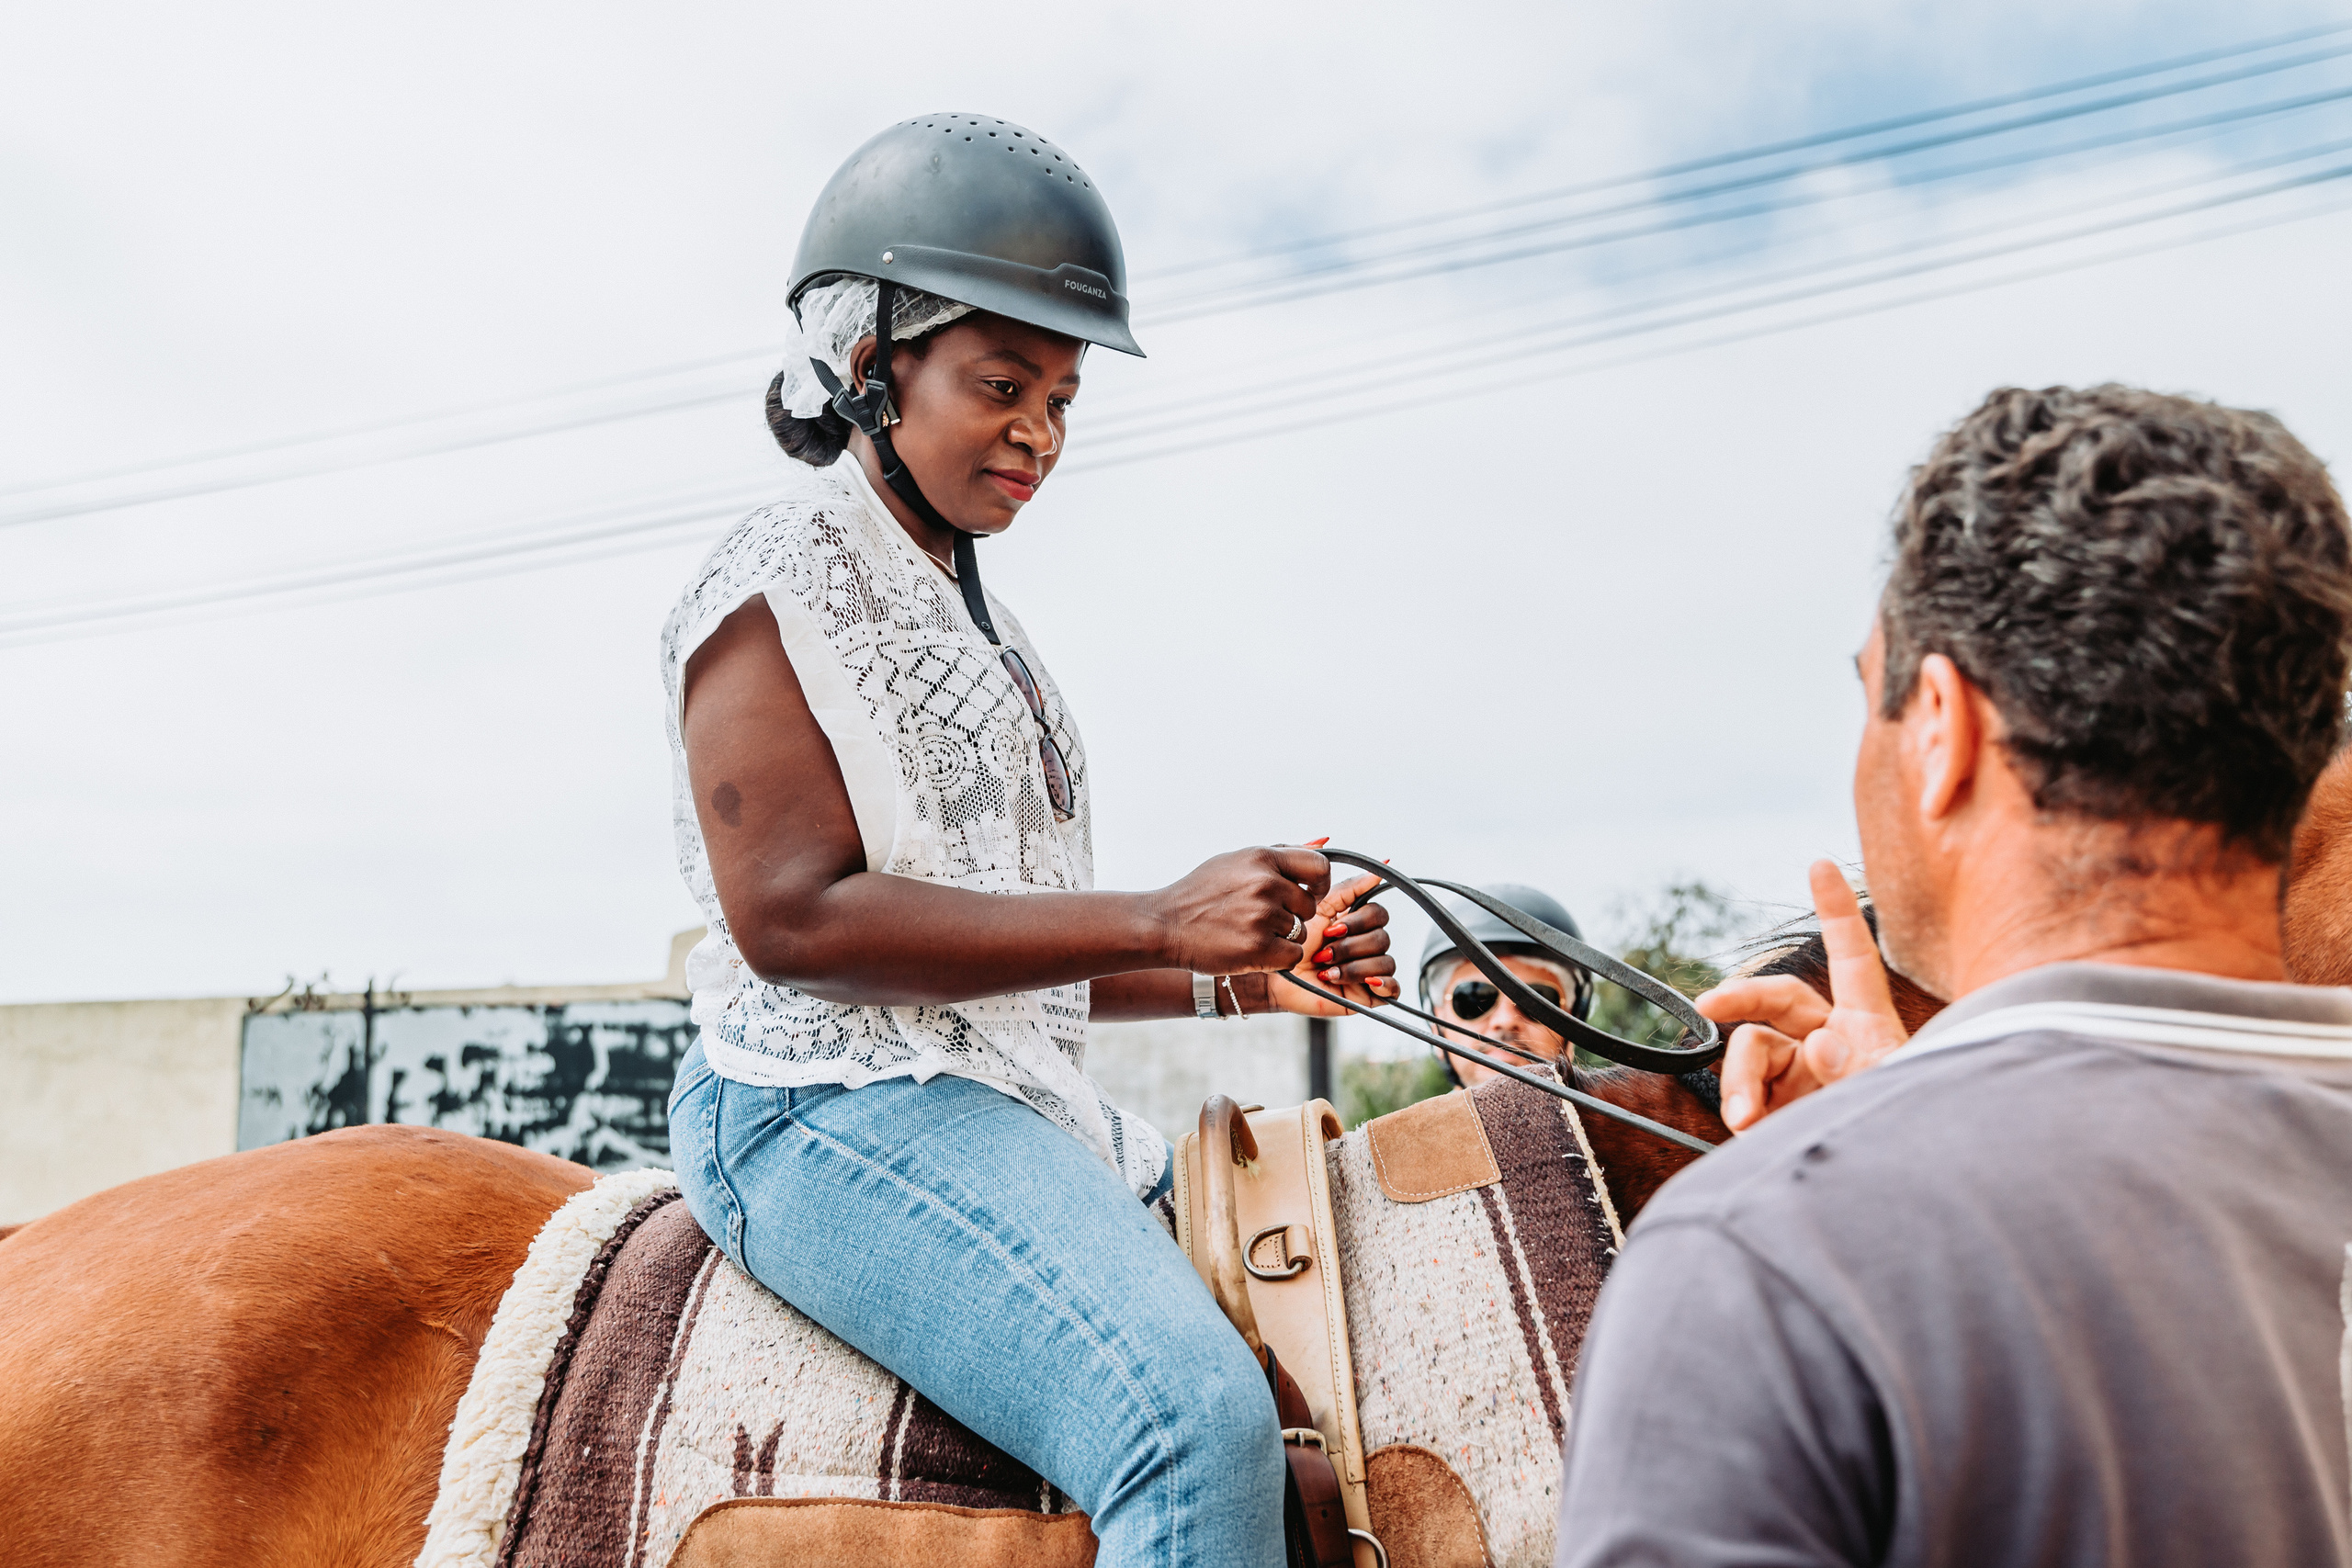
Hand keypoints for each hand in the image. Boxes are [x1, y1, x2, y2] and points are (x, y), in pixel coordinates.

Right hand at [1151, 844, 1332, 975]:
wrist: (1164, 925)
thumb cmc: (1200, 893)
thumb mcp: (1235, 861)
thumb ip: (1279, 854)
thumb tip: (1323, 842)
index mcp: (1261, 858)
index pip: (1319, 866)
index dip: (1320, 884)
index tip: (1311, 893)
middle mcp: (1265, 884)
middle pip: (1308, 906)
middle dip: (1293, 916)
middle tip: (1262, 919)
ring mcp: (1261, 917)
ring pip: (1300, 933)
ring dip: (1281, 938)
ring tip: (1248, 933)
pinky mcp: (1257, 949)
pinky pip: (1291, 956)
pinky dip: (1277, 958)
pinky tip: (1253, 951)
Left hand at [1270, 873, 1397, 1015]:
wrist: (1276, 975)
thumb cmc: (1293, 942)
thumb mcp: (1319, 907)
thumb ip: (1349, 888)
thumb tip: (1378, 872)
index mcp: (1357, 924)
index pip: (1379, 914)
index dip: (1357, 921)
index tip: (1330, 929)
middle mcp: (1367, 945)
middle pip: (1382, 938)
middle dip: (1349, 946)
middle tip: (1324, 954)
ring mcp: (1370, 970)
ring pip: (1386, 962)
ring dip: (1353, 966)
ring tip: (1327, 971)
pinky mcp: (1369, 995)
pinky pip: (1393, 989)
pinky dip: (1381, 983)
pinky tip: (1360, 982)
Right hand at [1696, 860, 1910, 1132]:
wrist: (1879, 1207)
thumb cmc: (1908, 1146)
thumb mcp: (1888, 1099)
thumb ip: (1856, 1069)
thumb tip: (1819, 1046)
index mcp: (1870, 1027)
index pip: (1854, 957)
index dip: (1836, 910)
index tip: (1820, 865)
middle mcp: (1833, 1044)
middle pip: (1779, 997)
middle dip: (1741, 997)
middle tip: (1709, 1007)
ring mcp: (1803, 1077)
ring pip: (1752, 1048)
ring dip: (1739, 1077)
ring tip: (1745, 1116)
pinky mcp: (1781, 1108)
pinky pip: (1743, 1090)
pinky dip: (1738, 1103)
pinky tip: (1747, 1126)